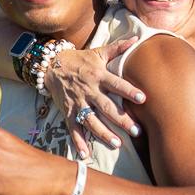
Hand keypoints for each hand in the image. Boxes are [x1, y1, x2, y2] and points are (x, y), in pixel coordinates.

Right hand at [44, 37, 144, 155]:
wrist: (51, 66)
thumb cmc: (80, 60)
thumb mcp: (98, 52)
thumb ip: (118, 48)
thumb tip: (138, 39)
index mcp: (98, 75)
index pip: (116, 84)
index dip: (129, 91)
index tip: (143, 99)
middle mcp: (88, 90)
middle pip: (106, 107)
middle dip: (122, 119)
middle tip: (136, 130)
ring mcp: (77, 103)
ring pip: (91, 121)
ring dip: (104, 133)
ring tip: (118, 144)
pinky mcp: (68, 112)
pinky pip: (73, 129)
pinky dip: (78, 142)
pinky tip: (85, 155)